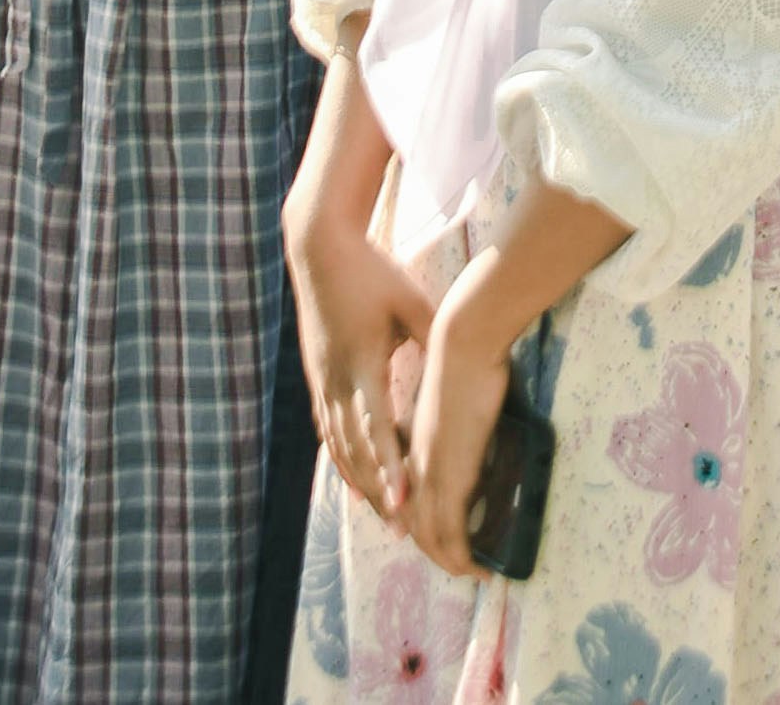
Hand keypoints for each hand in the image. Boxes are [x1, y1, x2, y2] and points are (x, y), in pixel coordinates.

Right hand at [286, 212, 431, 533]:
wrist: (320, 249)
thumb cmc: (371, 272)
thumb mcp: (409, 300)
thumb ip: (432, 335)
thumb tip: (462, 366)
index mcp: (363, 362)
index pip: (377, 426)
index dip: (391, 466)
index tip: (405, 502)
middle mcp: (337, 380)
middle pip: (357, 449)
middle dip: (380, 490)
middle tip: (404, 530)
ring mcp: (323, 381)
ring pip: (340, 445)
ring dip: (362, 483)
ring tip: (385, 516)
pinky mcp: (318, 377)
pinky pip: (329, 430)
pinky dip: (342, 460)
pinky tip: (353, 482)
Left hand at [406, 250, 519, 579]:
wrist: (464, 342)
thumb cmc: (465, 354)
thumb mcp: (452, 392)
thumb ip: (454, 413)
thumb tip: (470, 413)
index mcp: (412, 443)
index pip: (407, 497)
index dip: (419, 522)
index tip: (441, 535)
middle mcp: (414, 464)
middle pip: (415, 524)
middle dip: (436, 551)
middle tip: (460, 564)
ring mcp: (431, 472)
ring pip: (430, 536)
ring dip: (451, 561)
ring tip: (473, 573)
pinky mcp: (453, 476)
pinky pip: (452, 533)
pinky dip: (463, 558)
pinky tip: (480, 567)